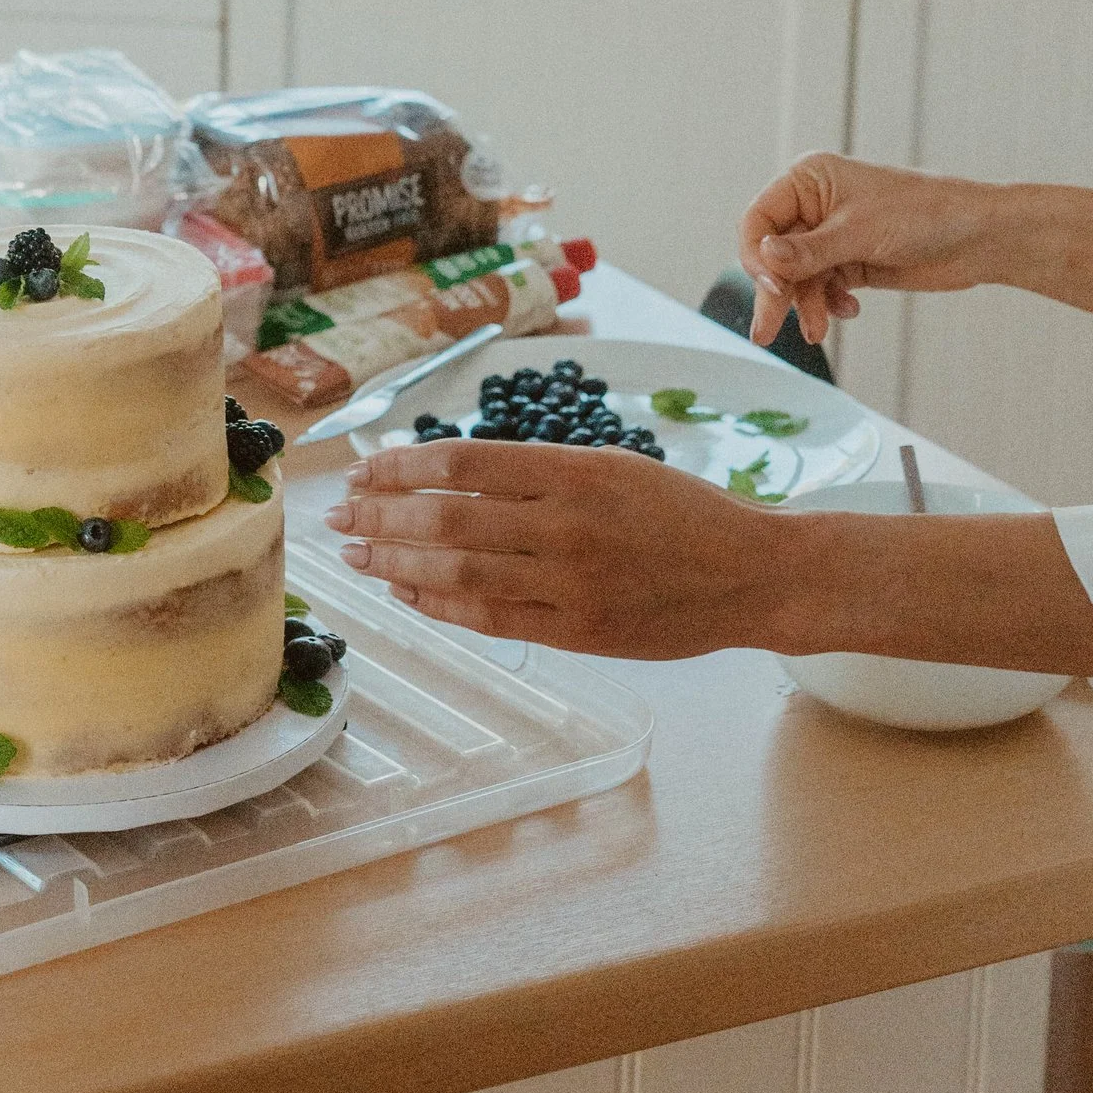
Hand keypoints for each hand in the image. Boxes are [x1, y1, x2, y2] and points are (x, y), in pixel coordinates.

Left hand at [326, 441, 778, 659]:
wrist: (752, 573)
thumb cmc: (682, 512)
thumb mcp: (612, 465)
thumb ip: (537, 471)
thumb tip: (449, 472)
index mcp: (573, 470)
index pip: (463, 462)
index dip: (402, 468)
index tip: (364, 470)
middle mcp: (565, 523)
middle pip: (446, 518)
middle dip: (381, 515)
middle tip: (340, 515)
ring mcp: (570, 582)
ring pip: (457, 571)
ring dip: (396, 563)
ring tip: (358, 555)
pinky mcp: (577, 630)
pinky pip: (490, 618)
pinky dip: (439, 605)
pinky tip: (405, 594)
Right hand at [738, 153, 996, 350]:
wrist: (979, 237)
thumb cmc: (925, 213)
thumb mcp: (859, 232)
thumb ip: (808, 251)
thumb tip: (762, 257)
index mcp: (809, 180)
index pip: (759, 220)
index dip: (756, 255)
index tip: (771, 287)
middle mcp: (815, 205)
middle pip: (774, 255)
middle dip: (776, 292)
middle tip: (765, 332)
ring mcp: (832, 236)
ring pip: (798, 278)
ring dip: (807, 305)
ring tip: (819, 329)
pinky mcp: (851, 262)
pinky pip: (822, 288)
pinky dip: (829, 304)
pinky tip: (848, 310)